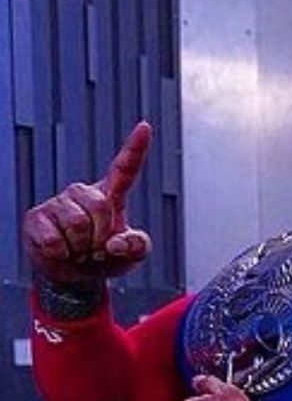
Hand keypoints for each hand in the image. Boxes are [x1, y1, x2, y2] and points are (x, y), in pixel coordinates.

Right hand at [23, 123, 153, 283]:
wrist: (74, 274)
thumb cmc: (106, 257)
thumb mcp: (132, 255)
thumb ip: (137, 247)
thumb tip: (115, 243)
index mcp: (111, 196)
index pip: (125, 169)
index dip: (135, 148)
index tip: (145, 126)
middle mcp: (83, 193)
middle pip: (99, 208)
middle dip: (102, 236)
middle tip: (96, 248)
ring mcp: (58, 203)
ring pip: (76, 225)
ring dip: (82, 248)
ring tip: (79, 249)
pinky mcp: (36, 218)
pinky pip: (54, 241)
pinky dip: (61, 255)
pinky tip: (60, 252)